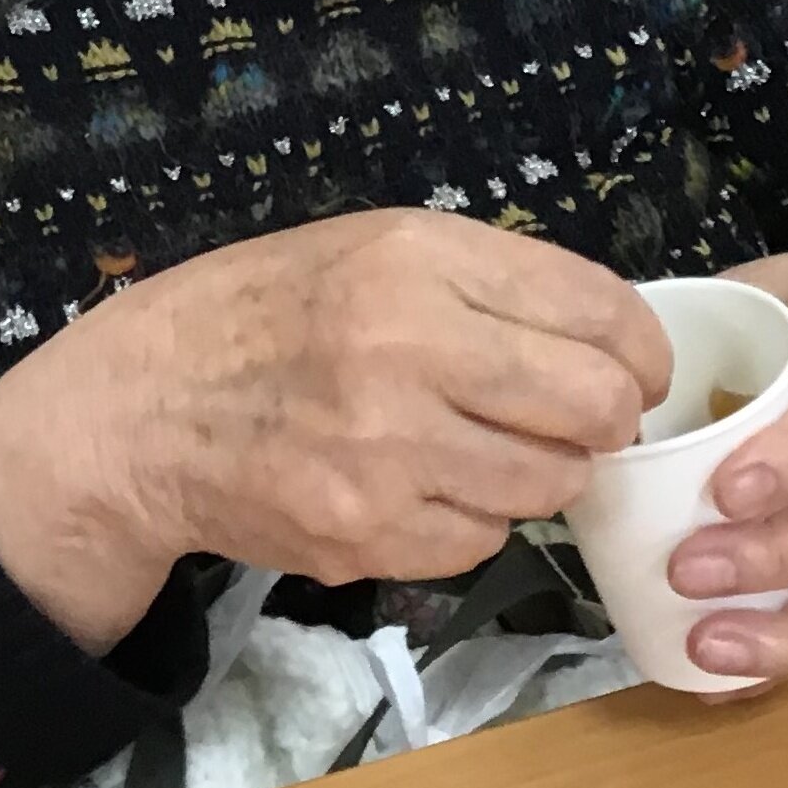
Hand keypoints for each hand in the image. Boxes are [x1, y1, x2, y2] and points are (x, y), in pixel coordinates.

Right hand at [0, 211, 671, 652]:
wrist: (146, 405)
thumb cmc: (269, 311)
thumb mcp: (372, 247)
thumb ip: (487, 279)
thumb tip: (611, 335)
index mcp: (415, 257)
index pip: (598, 308)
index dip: (641, 349)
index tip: (637, 367)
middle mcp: (407, 347)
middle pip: (596, 405)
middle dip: (607, 418)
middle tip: (575, 418)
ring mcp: (386, 450)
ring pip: (551, 484)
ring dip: (539, 472)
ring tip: (484, 446)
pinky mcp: (367, 535)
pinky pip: (482, 540)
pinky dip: (472, 519)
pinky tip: (421, 483)